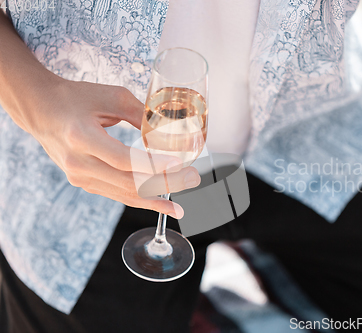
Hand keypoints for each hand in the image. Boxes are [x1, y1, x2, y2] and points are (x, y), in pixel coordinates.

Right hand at [23, 78, 200, 217]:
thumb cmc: (75, 98)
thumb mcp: (111, 96)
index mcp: (81, 137)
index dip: (153, 166)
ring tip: (182, 203)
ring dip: (156, 199)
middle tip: (193, 179)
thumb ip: (141, 114)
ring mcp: (79, 177)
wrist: (40, 110)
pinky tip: (162, 204)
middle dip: (165, 184)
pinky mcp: (84, 182)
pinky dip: (142, 199)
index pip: (124, 160)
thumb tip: (171, 130)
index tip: (180, 165)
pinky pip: (117, 194)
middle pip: (128, 182)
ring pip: (124, 194)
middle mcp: (78, 163)